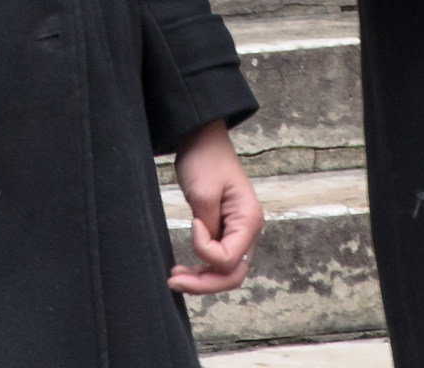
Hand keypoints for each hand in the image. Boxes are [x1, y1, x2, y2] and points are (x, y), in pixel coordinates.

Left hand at [168, 120, 260, 294]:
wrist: (203, 139)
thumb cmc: (205, 160)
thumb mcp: (203, 193)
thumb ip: (207, 229)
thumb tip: (206, 255)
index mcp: (249, 220)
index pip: (229, 259)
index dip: (204, 250)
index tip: (193, 222)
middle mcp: (249, 230)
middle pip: (232, 274)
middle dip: (204, 284)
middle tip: (174, 282)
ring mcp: (239, 232)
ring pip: (225, 272)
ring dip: (201, 280)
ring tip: (175, 278)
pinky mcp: (226, 231)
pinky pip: (218, 260)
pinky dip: (202, 269)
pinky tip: (183, 271)